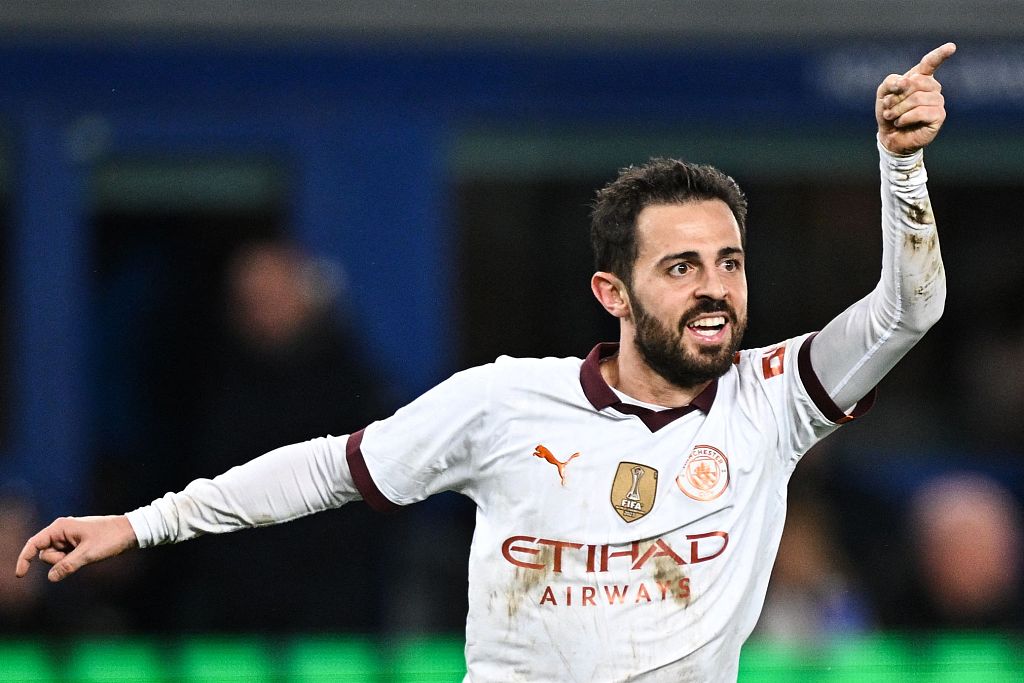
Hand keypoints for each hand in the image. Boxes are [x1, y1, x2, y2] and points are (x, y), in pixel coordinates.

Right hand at [15, 515, 137, 581]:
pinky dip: (72, 561)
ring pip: (55, 558)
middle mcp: (61, 530)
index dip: (24, 559)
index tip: (20, 575)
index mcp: (60, 527)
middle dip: (56, 562)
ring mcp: (68, 537)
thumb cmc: (110, 538)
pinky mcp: (76, 543)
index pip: (34, 544)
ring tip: (87, 554)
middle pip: (45, 554)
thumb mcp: (88, 554)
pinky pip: (66, 557)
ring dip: (66, 562)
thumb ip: (68, 565)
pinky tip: (88, 556)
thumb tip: (51, 577)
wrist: (131, 531)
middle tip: (79, 557)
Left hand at [876, 42, 955, 154]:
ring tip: (892, 117)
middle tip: (888, 107)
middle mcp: (932, 88)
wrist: (890, 136)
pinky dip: (905, 118)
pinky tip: (901, 122)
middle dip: (896, 97)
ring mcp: (938, 102)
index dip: (940, 55)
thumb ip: (890, 83)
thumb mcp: (883, 95)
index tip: (951, 47)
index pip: (930, 63)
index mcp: (920, 78)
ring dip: (898, 109)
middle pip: (915, 83)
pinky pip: (922, 112)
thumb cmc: (889, 112)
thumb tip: (904, 82)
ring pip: (917, 98)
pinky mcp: (939, 116)